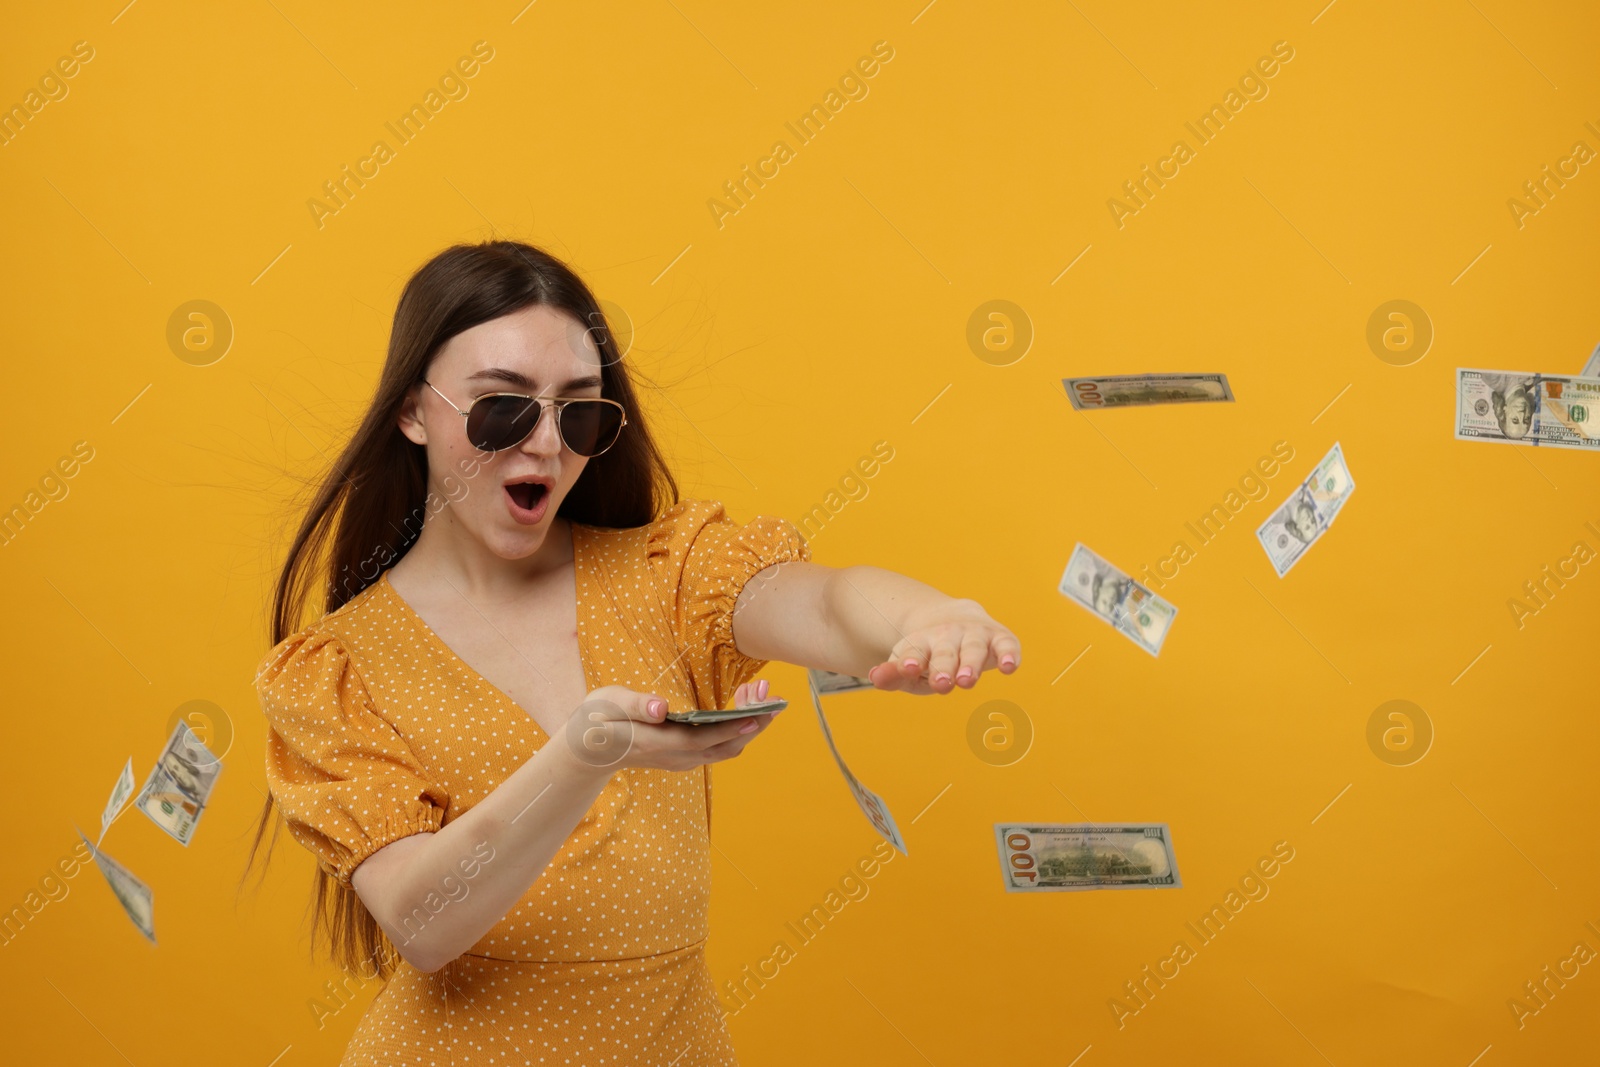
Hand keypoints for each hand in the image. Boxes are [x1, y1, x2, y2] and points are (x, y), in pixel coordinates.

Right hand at [558, 683, 780, 775]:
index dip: (729, 729)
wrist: (588, 751)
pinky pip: (721, 745)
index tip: (756, 715)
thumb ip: (635, 705)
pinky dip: (738, 725)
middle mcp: (675, 757)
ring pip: (727, 748)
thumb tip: (659, 708)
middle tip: (767, 691)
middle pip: (724, 747)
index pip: (700, 740)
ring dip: (749, 723)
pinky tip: (743, 702)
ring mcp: (683, 759)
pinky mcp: (687, 755)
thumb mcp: (607, 705)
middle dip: (752, 722)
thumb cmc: (596, 720)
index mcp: (656, 743)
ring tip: (760, 691)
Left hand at [865, 598, 1019, 694]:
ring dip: (970, 664)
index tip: (908, 667)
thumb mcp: (909, 663)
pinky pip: (1006, 644)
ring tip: (967, 680)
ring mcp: (974, 635)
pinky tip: (1009, 666)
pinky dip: (1009, 653)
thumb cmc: (930, 652)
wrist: (954, 616)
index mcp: (922, 642)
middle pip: (945, 652)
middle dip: (943, 668)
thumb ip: (893, 674)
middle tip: (941, 684)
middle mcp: (948, 635)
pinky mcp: (999, 637)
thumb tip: (875, 677)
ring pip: (973, 649)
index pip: (915, 651)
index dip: (912, 659)